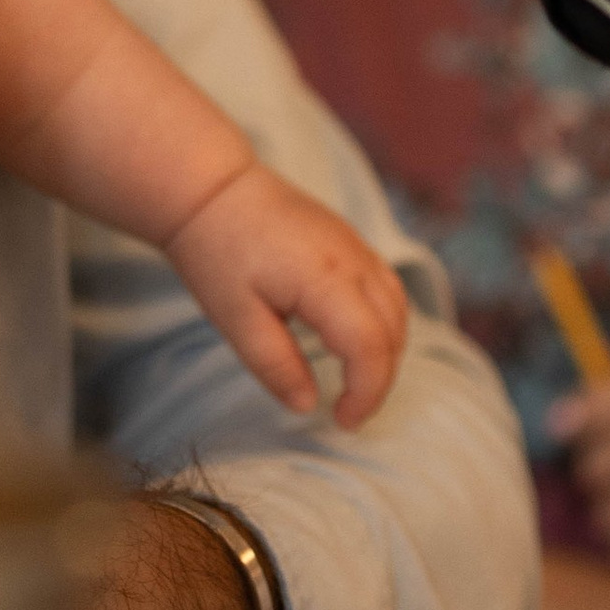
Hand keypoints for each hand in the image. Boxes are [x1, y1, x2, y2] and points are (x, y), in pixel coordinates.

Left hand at [168, 160, 408, 428]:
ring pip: (398, 307)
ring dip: (386, 351)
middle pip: (394, 331)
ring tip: (354, 382)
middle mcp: (353, 260)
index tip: (343, 422)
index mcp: (325, 279)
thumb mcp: (235, 318)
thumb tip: (308, 406)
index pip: (370, 348)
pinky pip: (386, 286)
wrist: (211, 187)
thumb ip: (275, 366)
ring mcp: (356, 245)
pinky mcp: (350, 240)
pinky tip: (356, 340)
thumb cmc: (217, 251)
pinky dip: (384, 322)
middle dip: (379, 380)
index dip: (366, 393)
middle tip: (347, 412)